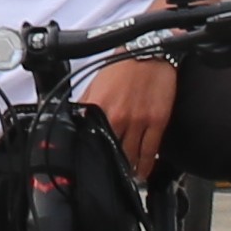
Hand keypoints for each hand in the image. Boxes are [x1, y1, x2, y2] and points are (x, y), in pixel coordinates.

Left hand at [83, 53, 181, 182]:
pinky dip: (146, 166)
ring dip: (127, 171)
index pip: (90, 139)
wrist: (150, 51)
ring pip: (131, 156)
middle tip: (107, 178)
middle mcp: (118, 116)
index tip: (88, 167)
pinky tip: (141, 173)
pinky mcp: (157, 121)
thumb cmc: (123, 64)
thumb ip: (85, 103)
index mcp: (99, 106)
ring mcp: (139, 120)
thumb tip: (73, 118)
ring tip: (124, 180)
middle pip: (111, 151)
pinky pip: (150, 151)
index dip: (89, 155)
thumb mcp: (96, 82)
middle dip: (109, 166)